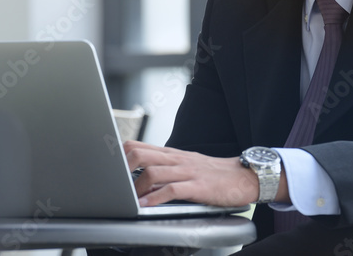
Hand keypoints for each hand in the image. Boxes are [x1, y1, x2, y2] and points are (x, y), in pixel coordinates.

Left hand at [122, 140, 258, 207]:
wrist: (244, 176)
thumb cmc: (213, 173)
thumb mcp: (185, 164)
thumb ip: (165, 167)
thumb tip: (140, 176)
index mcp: (171, 153)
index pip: (138, 145)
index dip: (120, 156)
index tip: (109, 169)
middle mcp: (176, 159)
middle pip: (140, 154)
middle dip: (123, 169)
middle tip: (115, 184)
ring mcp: (187, 171)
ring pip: (153, 171)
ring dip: (137, 187)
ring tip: (128, 199)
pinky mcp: (198, 187)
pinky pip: (172, 190)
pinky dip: (156, 199)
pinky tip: (147, 206)